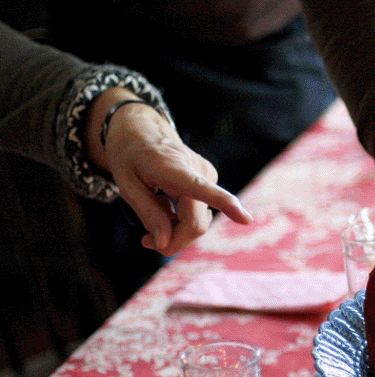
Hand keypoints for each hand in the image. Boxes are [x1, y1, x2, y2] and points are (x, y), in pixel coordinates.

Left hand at [86, 88, 252, 254]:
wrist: (142, 132)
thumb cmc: (130, 158)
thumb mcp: (127, 185)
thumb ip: (148, 214)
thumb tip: (166, 244)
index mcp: (173, 168)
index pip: (201, 189)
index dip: (224, 205)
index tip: (246, 219)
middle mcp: (199, 171)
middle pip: (196, 224)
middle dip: (174, 240)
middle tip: (147, 242)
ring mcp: (209, 176)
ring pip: (200, 224)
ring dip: (177, 234)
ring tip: (152, 229)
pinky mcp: (210, 182)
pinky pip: (199, 216)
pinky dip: (182, 223)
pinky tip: (167, 214)